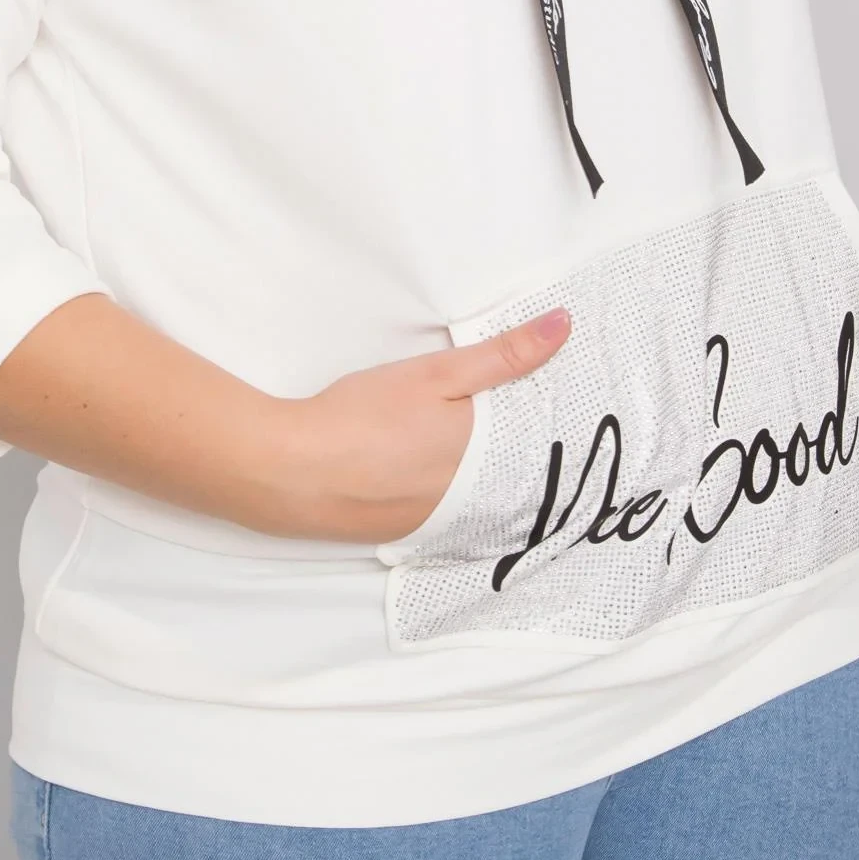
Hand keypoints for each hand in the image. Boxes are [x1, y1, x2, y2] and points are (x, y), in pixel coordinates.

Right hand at [278, 307, 571, 543]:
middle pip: (521, 473)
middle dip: (529, 448)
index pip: (547, 442)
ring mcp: (446, 524)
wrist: (292, 473)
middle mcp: (479, 500)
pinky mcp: (412, 534)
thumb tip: (564, 325)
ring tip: (487, 442)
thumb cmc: (363, 417)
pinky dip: (461, 492)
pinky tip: (439, 472)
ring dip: (497, 474)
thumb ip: (503, 354)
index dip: (557, 419)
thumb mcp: (436, 374)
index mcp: (491, 457)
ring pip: (490, 497)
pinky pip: (458, 515)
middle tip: (534, 416)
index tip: (566, 398)